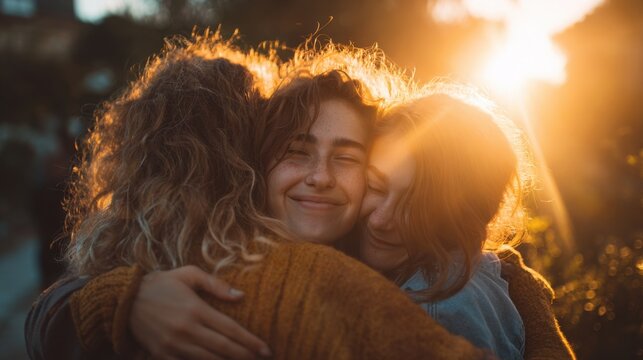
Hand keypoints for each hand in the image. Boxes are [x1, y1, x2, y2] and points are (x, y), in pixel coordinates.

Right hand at [130, 265, 270, 359]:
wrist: (125, 299)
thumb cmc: (162, 283)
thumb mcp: (189, 274)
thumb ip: (216, 285)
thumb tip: (241, 295)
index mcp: (195, 308)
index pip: (230, 329)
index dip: (250, 341)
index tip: (266, 349)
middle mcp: (186, 329)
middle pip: (223, 348)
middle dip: (245, 356)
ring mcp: (173, 345)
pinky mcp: (161, 354)